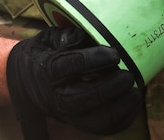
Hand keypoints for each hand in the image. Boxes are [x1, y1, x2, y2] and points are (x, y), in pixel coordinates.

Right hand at [6, 26, 141, 137]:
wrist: (28, 82)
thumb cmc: (45, 54)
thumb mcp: (49, 38)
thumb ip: (67, 35)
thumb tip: (85, 35)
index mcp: (47, 70)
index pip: (69, 66)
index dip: (93, 60)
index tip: (113, 53)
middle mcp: (56, 96)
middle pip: (85, 98)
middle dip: (111, 88)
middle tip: (128, 75)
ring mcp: (69, 114)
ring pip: (96, 120)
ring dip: (120, 107)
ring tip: (135, 90)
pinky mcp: (81, 123)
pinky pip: (104, 129)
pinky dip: (123, 119)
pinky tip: (132, 102)